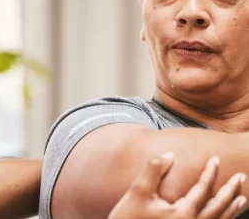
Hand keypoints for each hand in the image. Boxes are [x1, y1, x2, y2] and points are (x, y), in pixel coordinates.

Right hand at [108, 153, 246, 218]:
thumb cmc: (129, 218)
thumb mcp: (139, 192)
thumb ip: (154, 170)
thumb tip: (169, 154)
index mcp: (183, 214)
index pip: (203, 189)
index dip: (210, 172)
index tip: (215, 159)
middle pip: (218, 206)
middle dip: (230, 191)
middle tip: (241, 177)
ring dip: (232, 209)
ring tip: (242, 199)